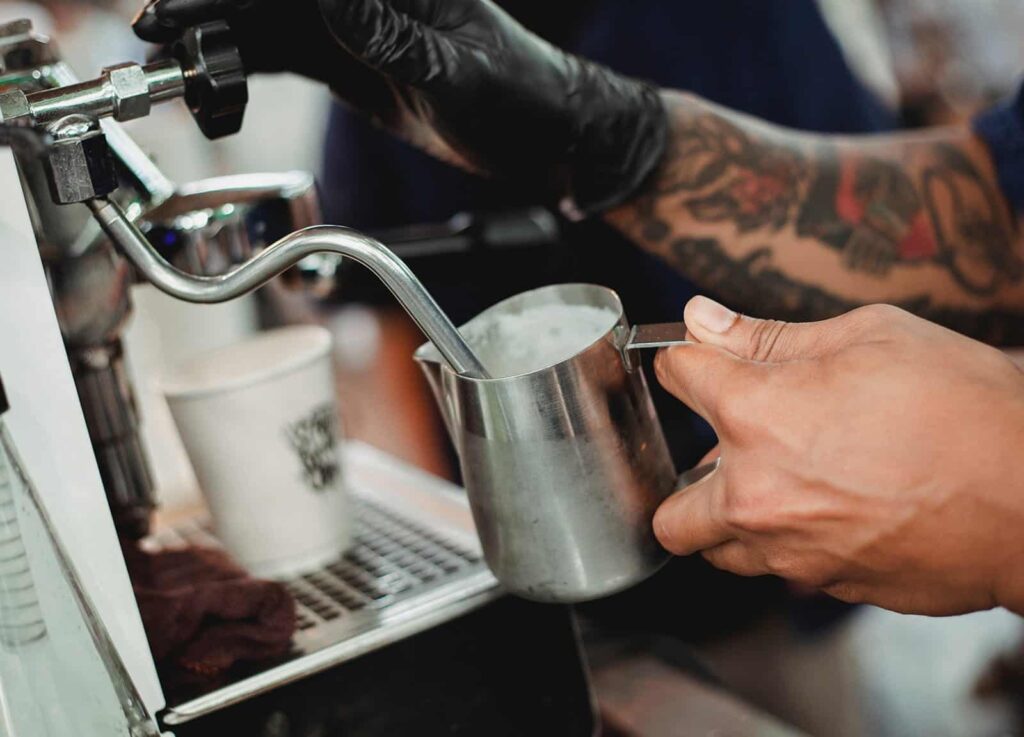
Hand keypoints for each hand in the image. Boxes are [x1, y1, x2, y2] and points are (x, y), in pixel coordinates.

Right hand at [133, 0, 666, 213]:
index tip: (193, 4)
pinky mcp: (350, 63)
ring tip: (171, 60)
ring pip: (270, 25)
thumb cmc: (519, 96)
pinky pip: (285, 57)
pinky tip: (212, 81)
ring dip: (219, 42)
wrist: (543, 138)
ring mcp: (355, 28)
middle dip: (214, 9)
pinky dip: (246, 67)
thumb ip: (390, 37)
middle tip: (160, 29)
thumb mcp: (456, 73)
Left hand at [654, 296, 1023, 614]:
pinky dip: (788, 544)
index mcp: (755, 414)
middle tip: (727, 453)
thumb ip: (767, 337)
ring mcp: (789, 551)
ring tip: (783, 485)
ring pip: (718, 550)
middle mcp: (756, 493)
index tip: (697, 362)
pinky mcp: (826, 585)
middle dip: (687, 480)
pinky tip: (833, 510)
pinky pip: (779, 569)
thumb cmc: (965, 406)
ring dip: (731, 520)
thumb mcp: (869, 337)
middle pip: (668, 510)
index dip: (686, 360)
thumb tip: (703, 319)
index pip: (677, 375)